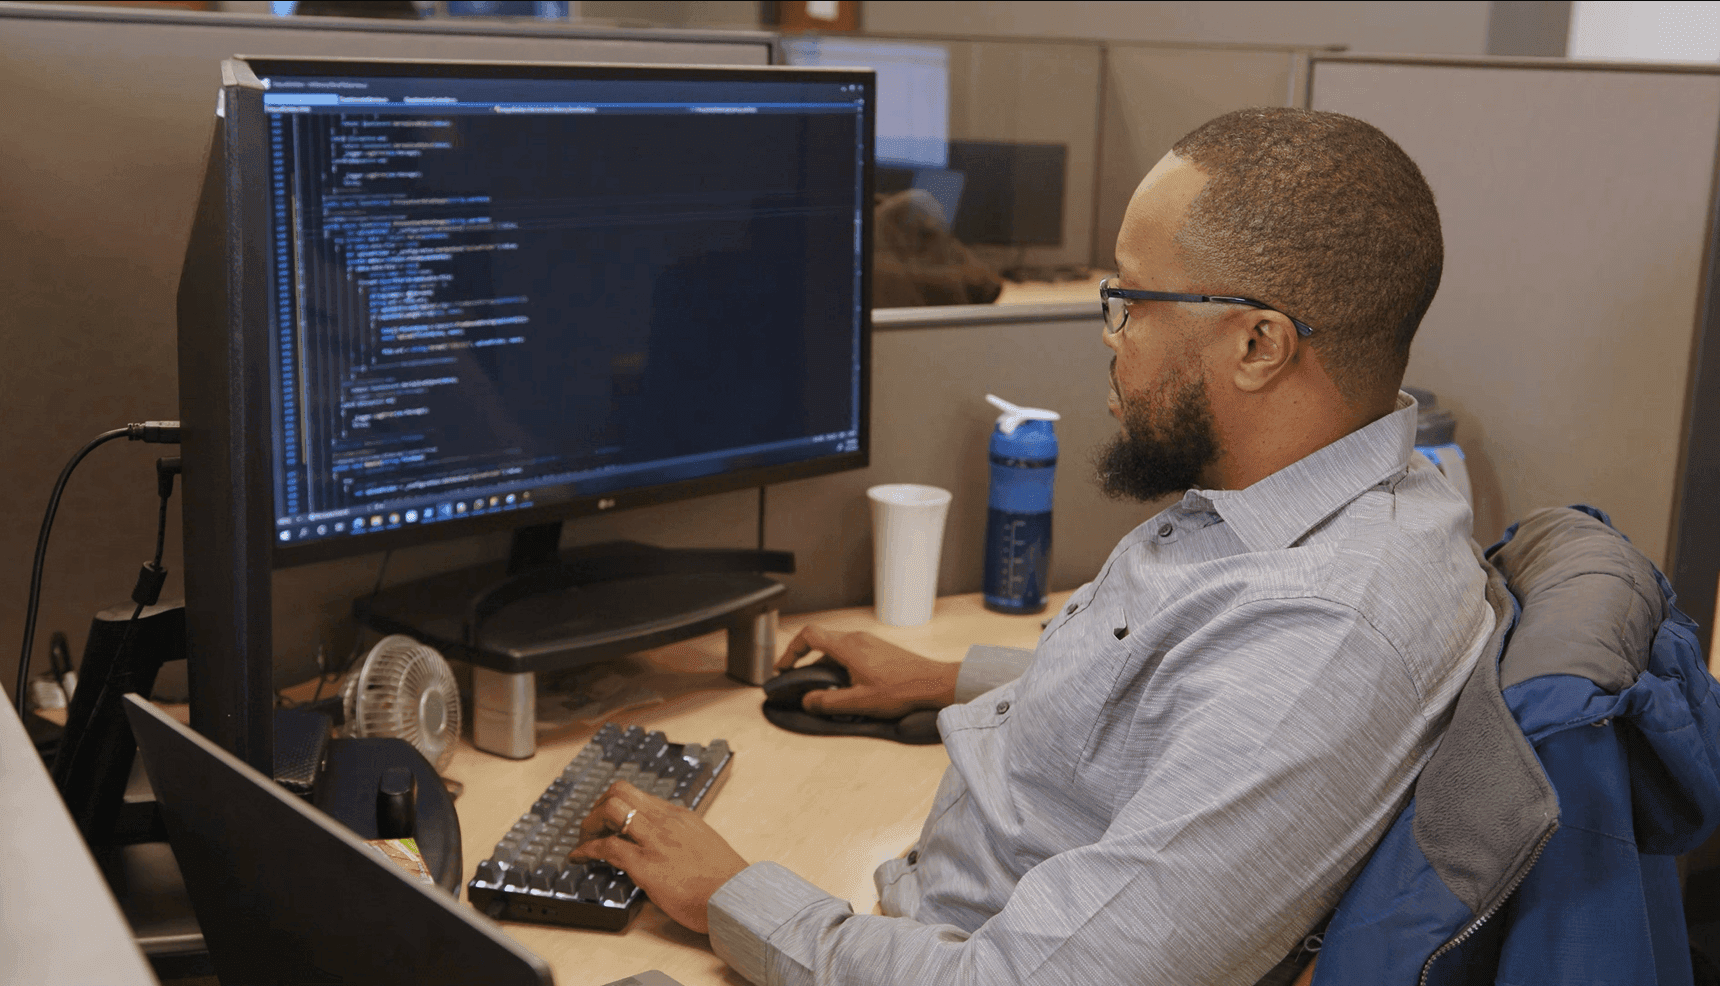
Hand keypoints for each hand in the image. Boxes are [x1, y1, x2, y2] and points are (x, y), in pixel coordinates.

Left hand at [568, 780, 747, 934]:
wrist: (736, 898)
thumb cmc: (724, 880)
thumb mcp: (702, 844)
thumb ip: (680, 838)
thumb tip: (663, 846)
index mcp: (679, 815)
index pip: (638, 794)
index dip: (614, 804)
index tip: (606, 820)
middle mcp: (665, 821)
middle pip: (619, 791)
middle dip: (597, 807)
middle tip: (590, 828)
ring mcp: (655, 841)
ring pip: (611, 810)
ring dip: (589, 824)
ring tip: (583, 842)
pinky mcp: (646, 865)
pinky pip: (607, 848)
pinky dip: (586, 850)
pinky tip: (578, 859)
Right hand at [776, 624, 959, 717]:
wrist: (933, 683)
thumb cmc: (902, 690)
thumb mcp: (860, 702)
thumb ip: (829, 702)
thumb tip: (807, 701)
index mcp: (848, 647)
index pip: (809, 636)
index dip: (791, 650)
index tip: (784, 667)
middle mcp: (857, 638)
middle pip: (820, 641)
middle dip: (804, 659)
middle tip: (797, 678)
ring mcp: (869, 642)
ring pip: (836, 647)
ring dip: (824, 664)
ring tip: (822, 687)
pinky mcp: (878, 649)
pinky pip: (850, 651)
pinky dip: (839, 664)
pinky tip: (846, 685)